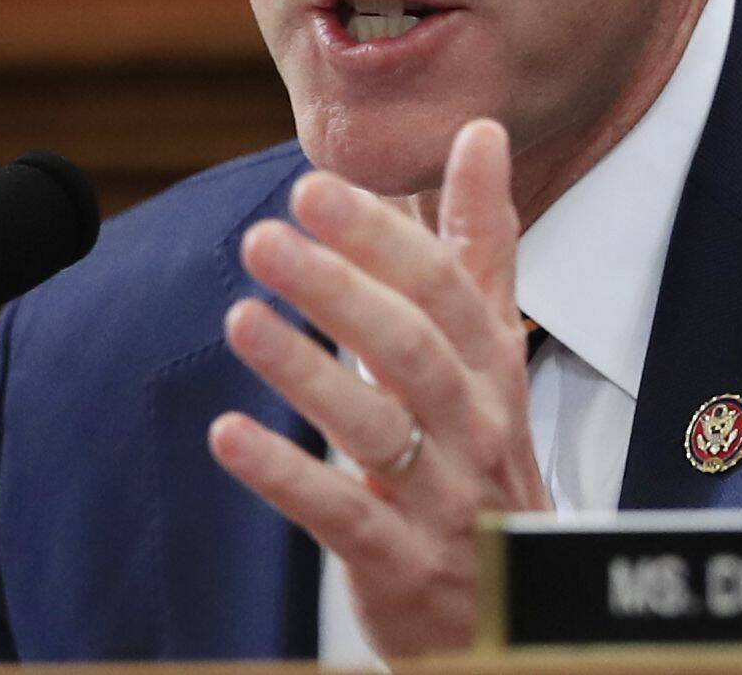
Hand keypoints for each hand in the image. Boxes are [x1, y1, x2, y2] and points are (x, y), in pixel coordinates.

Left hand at [208, 117, 548, 658]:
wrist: (514, 610)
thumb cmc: (484, 458)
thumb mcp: (490, 351)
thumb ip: (479, 245)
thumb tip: (481, 132)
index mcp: (490, 369)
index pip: (445, 291)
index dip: (381, 238)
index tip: (314, 185)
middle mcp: (474, 427)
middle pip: (412, 348)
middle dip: (341, 287)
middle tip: (266, 235)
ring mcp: (441, 499)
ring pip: (378, 426)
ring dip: (306, 370)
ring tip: (240, 318)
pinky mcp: (402, 564)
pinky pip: (342, 515)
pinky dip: (285, 474)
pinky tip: (228, 434)